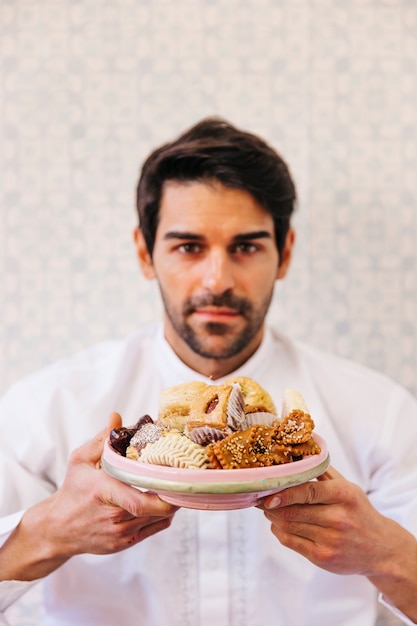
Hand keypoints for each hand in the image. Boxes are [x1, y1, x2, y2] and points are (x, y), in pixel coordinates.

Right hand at [1, 413, 177, 580]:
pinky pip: (154, 529)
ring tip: (177, 485)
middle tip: (184, 478)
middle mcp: (113, 516)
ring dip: (171, 503)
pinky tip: (164, 501)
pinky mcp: (124, 544)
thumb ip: (101, 440)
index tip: (176, 477)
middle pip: (155, 509)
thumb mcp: (81, 460)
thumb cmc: (73, 491)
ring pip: (158, 519)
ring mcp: (120, 534)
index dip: (164, 493)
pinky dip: (163, 516)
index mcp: (103, 492)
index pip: (139, 501)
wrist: (58, 528)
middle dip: (174, 495)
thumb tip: (117, 417)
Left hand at [258, 466, 416, 620]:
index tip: (267, 493)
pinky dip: (279, 532)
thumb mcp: (347, 487)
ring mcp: (331, 540)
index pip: (308, 491)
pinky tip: (277, 525)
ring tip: (268, 509)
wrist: (380, 548)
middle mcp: (339, 518)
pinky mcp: (323, 557)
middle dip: (272, 505)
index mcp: (344, 495)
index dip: (284, 493)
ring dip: (273, 517)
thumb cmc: (358, 511)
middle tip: (261, 498)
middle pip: (294, 510)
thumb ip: (322, 472)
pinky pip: (291, 542)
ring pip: (289, 526)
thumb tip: (295, 456)